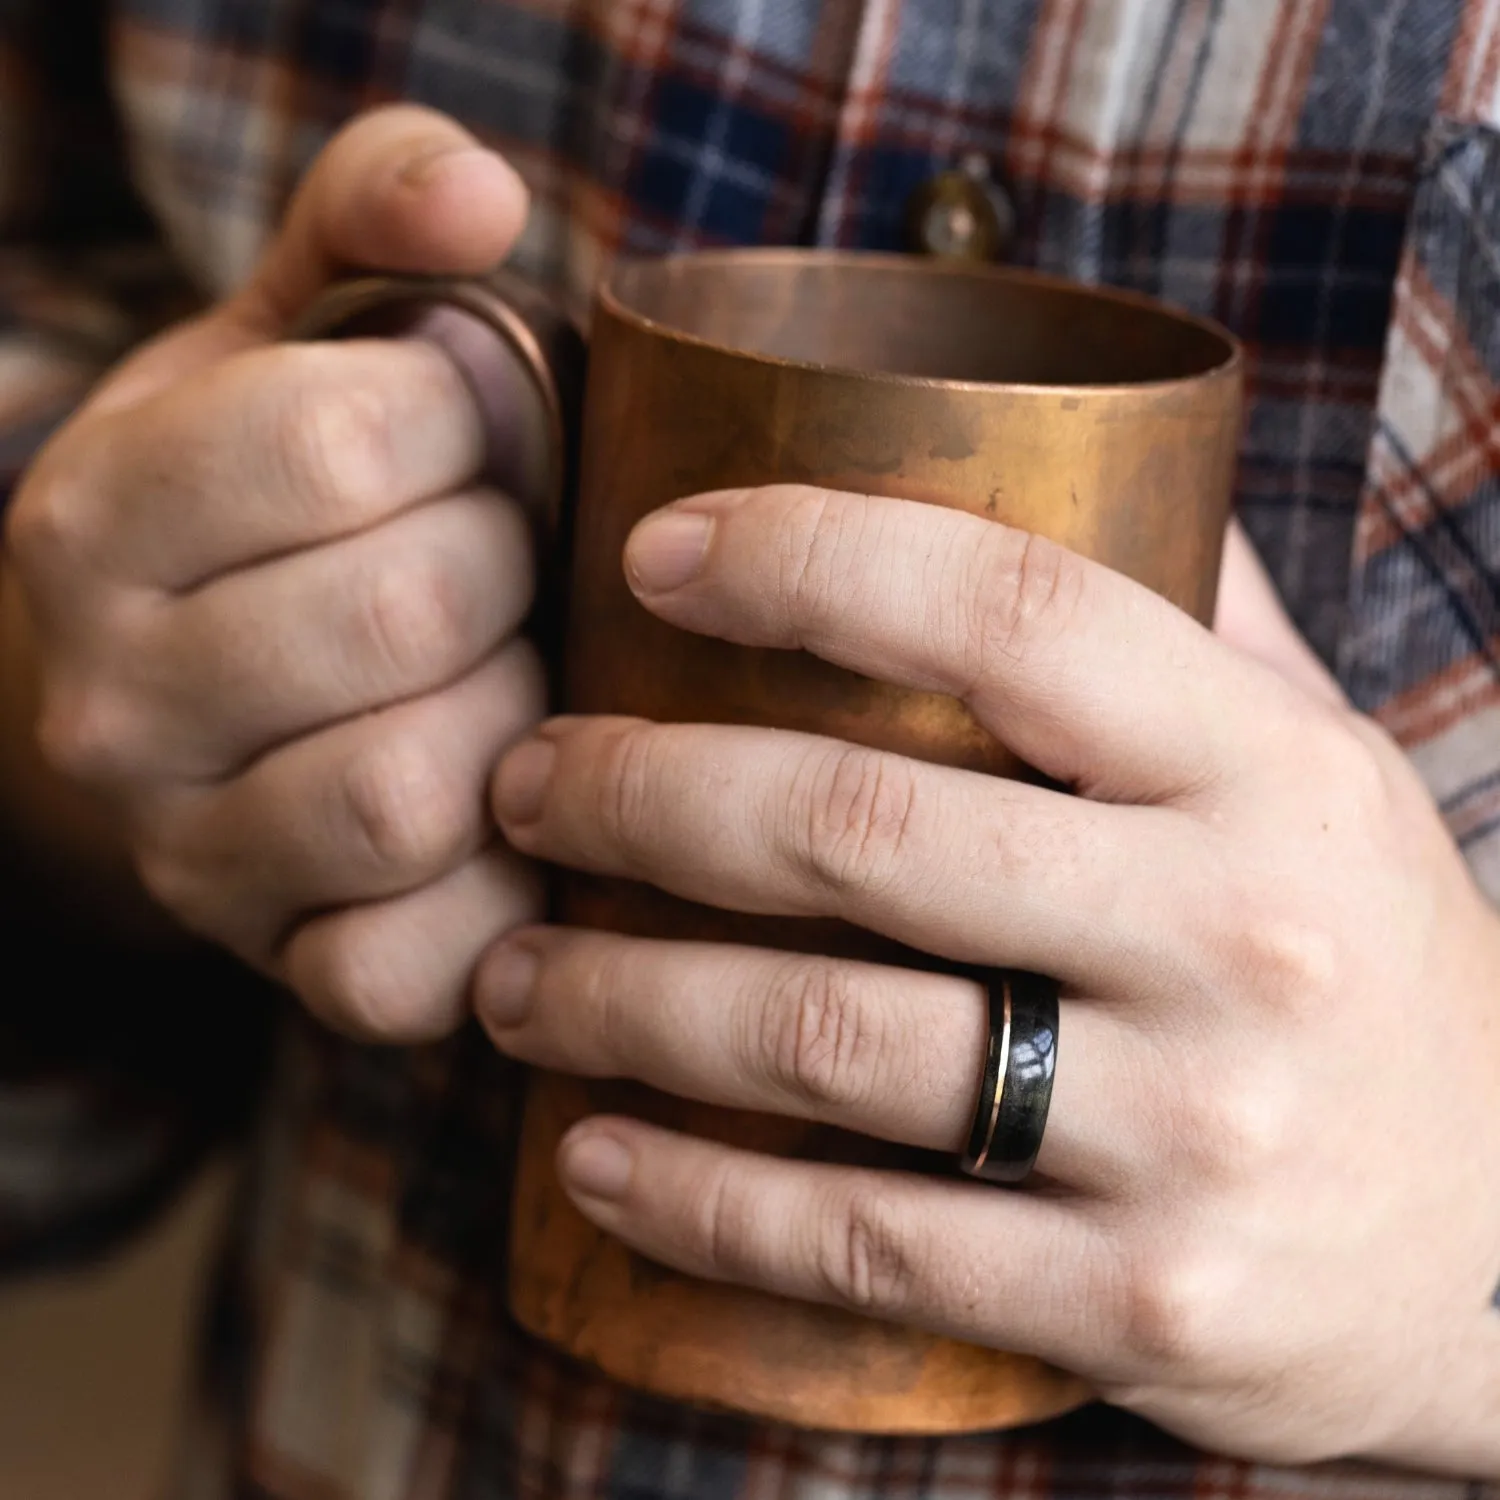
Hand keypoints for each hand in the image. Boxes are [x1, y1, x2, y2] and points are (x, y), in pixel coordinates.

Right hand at [3, 107, 544, 1038]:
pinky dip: (498, 886)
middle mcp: (115, 701)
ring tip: (511, 674)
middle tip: (511, 561)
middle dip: (509, 566)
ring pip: (411, 791)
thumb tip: (485, 191)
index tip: (478, 438)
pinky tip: (508, 809)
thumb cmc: (258, 516)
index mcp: (100, 517)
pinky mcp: (284, 968)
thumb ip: (366, 224)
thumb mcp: (279, 346)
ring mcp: (191, 855)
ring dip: (516, 716)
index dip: (471, 424)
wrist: (164, 713)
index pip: (343, 441)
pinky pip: (412, 958)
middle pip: (407, 611)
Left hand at [478, 485, 1499, 1472]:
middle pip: (861, 830)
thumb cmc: (1359, 961)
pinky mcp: (1142, 1307)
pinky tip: (590, 1157)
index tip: (649, 552)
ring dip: (622, 1000)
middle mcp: (1240, 941)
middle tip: (523, 779)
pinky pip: (863, 1246)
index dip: (805, 556)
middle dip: (639, 792)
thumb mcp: (1316, 772)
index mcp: (1271, 773)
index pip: (1012, 608)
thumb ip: (1181, 622)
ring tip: (511, 972)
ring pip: (830, 1044)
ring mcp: (1195, 1135)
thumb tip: (1038, 445)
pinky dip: (696, 1201)